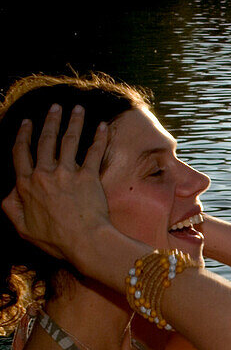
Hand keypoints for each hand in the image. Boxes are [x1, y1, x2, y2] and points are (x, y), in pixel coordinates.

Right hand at [3, 104, 109, 261]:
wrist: (84, 242)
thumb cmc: (55, 240)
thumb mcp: (22, 227)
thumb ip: (11, 207)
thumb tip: (9, 192)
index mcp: (26, 185)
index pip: (21, 154)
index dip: (23, 136)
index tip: (26, 123)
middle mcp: (45, 174)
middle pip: (46, 141)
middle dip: (49, 121)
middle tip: (55, 107)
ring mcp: (68, 174)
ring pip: (69, 141)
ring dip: (73, 121)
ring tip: (76, 108)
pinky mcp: (89, 177)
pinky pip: (94, 152)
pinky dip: (99, 137)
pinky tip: (102, 125)